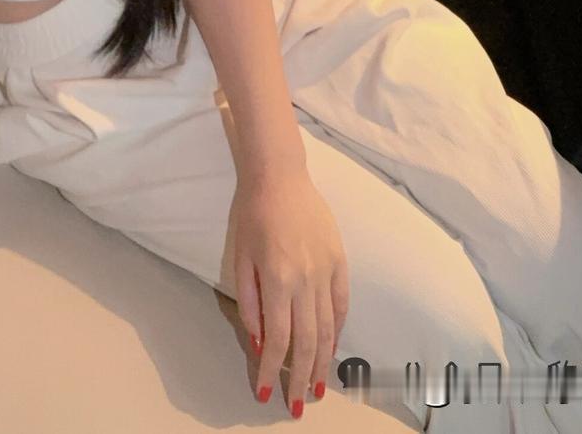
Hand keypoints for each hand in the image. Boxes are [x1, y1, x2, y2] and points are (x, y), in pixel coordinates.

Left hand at [231, 167, 348, 416]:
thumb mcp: (240, 258)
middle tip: (297, 406)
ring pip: (328, 329)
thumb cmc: (252, 214)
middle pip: (307, 342)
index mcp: (278, 280)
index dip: (271, 370)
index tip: (265, 393)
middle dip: (302, 379)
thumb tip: (261, 340)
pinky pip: (341, 305)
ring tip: (318, 389)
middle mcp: (306, 280)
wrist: (279, 176)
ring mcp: (326, 271)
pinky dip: (337, 331)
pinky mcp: (340, 261)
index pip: (277, 339)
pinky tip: (331, 349)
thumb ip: (250, 302)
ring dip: (323, 363)